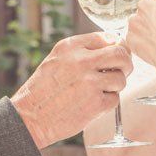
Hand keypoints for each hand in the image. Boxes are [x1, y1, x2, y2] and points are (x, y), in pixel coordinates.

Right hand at [12, 32, 133, 148]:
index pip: (108, 38)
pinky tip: (92, 104)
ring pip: (121, 79)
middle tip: (122, 71)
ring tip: (98, 91)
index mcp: (71, 47)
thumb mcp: (56, 60)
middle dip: (126, 63)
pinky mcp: (96, 103)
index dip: (117, 47)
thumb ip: (82, 51)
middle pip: (121, 55)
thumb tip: (114, 44)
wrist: (29, 117)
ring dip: (114, 86)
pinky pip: (115, 99)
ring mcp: (90, 82)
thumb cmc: (43, 90)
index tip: (117, 55)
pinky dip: (107, 103)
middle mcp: (82, 61)